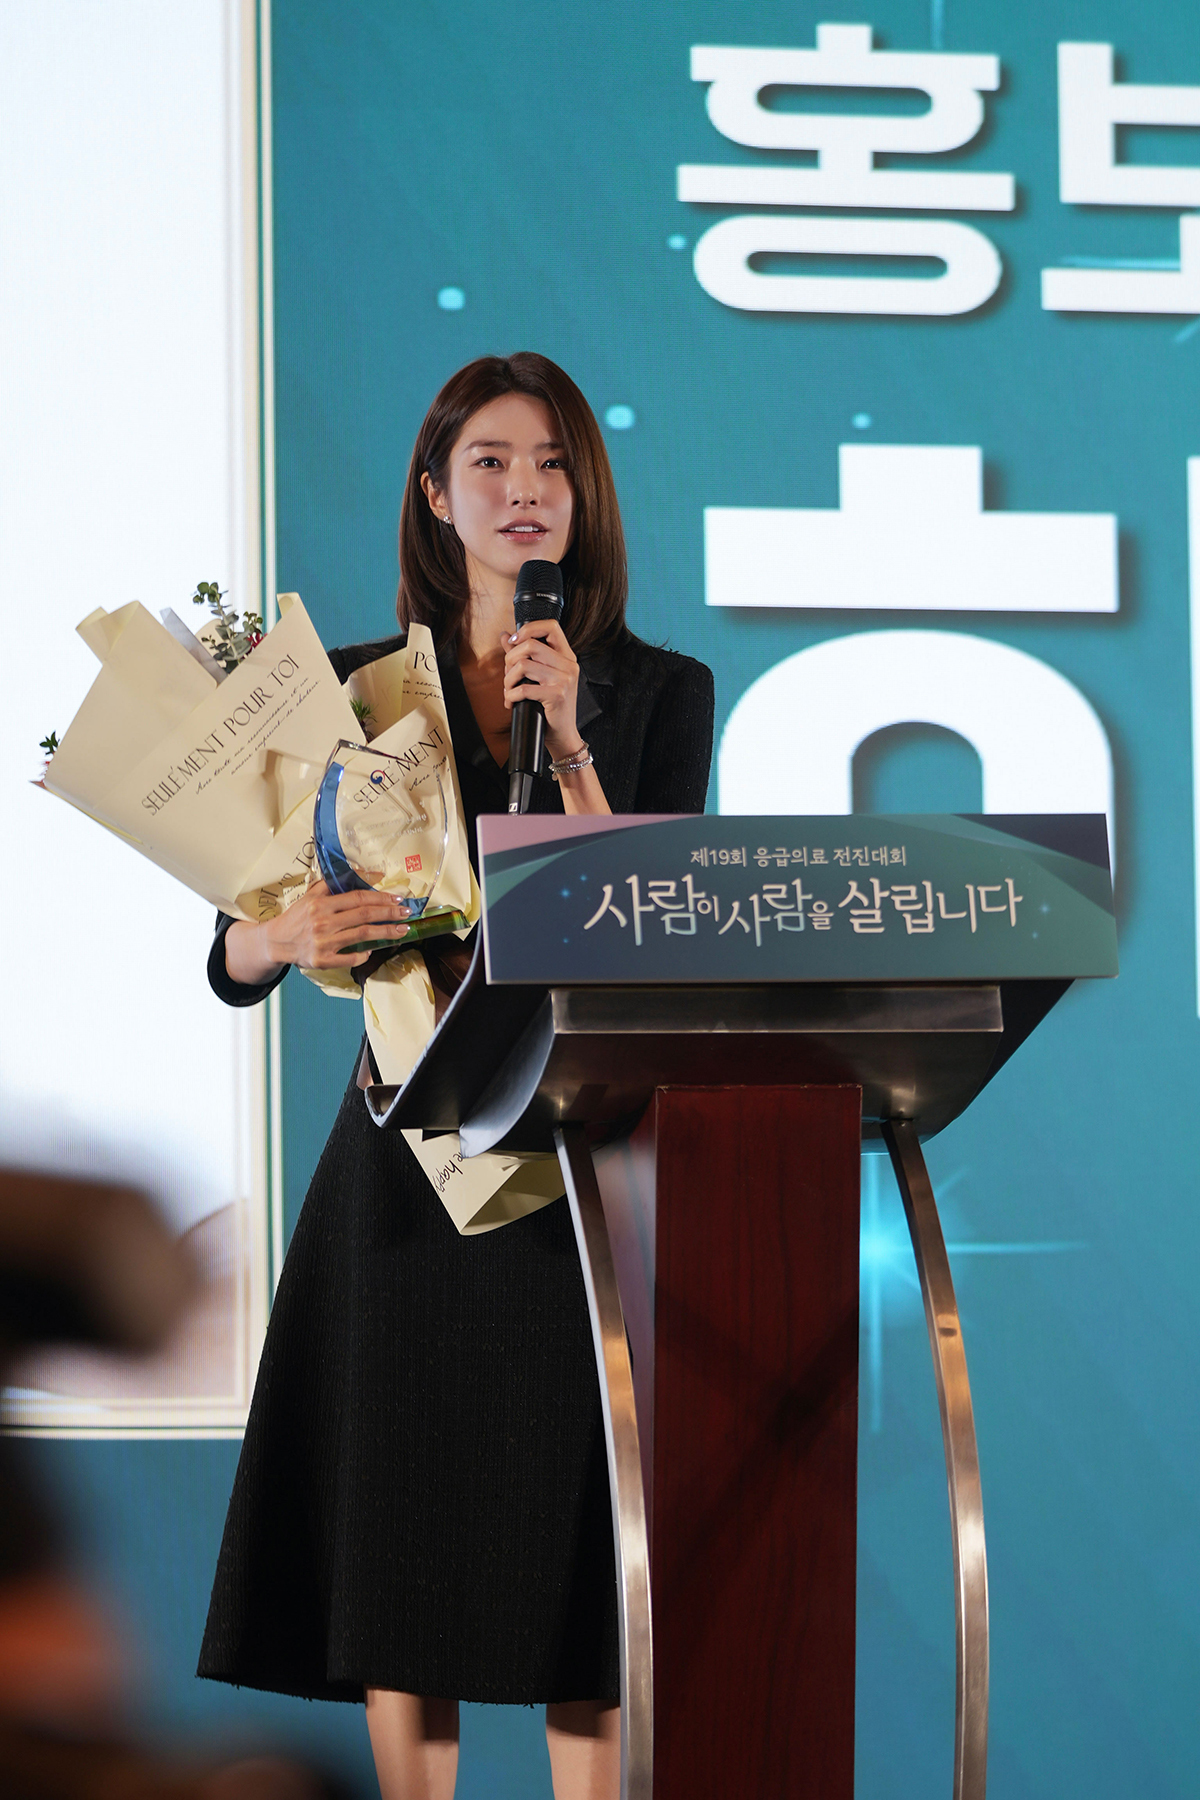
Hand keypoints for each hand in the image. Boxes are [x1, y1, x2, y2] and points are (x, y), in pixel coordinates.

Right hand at [226, 880, 415, 982]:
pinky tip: (373, 950)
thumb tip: (364, 872)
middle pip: (364, 916)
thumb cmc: (297, 917)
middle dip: (389, 913)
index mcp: (321, 904)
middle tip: (407, 912)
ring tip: (402, 930)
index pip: (357, 898)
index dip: (380, 897)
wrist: (276, 942)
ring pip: (362, 936)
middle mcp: (323, 922)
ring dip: (386, 932)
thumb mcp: (311, 895)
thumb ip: (333, 883)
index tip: (397, 898)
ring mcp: (324, 943)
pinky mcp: (323, 961)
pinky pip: (350, 958)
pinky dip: (364, 954)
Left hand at [502, 619, 581, 758]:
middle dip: (510, 659)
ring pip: (524, 665)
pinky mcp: (557, 695)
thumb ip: (523, 654)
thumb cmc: (551, 707)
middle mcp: (569, 665)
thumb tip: (505, 635)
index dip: (528, 628)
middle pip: (531, 645)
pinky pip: (523, 688)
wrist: (563, 735)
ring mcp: (564, 680)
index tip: (514, 641)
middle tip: (508, 674)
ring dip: (508, 679)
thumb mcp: (540, 677)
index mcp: (567, 656)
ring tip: (508, 690)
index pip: (551, 627)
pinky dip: (510, 695)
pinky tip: (511, 702)